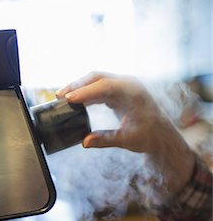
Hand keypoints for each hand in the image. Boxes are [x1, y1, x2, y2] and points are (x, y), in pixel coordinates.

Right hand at [56, 72, 194, 194]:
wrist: (162, 136)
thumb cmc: (150, 136)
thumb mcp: (127, 139)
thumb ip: (105, 139)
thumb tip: (84, 142)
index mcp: (133, 91)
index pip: (104, 86)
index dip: (84, 92)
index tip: (68, 99)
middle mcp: (128, 84)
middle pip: (97, 78)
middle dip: (77, 85)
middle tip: (59, 96)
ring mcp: (123, 86)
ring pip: (96, 81)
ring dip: (79, 88)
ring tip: (61, 97)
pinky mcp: (118, 92)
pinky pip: (98, 88)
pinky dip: (85, 93)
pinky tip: (74, 101)